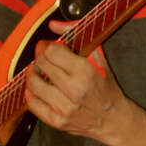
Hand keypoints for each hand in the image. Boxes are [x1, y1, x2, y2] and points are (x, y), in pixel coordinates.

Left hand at [24, 19, 129, 145]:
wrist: (113, 119)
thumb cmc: (106, 89)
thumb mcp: (99, 59)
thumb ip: (79, 37)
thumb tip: (55, 25)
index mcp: (85, 72)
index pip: (52, 52)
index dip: (47, 46)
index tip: (47, 46)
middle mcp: (74, 90)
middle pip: (41, 65)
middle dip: (39, 57)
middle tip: (43, 57)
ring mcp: (64, 107)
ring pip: (33, 84)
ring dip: (33, 75)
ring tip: (40, 73)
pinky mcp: (57, 121)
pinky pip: (32, 104)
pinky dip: (31, 94)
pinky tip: (38, 90)